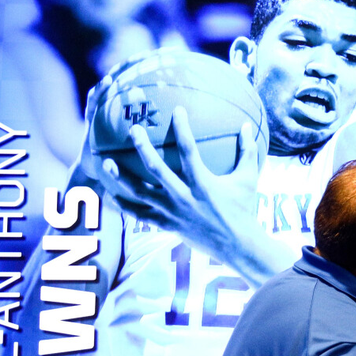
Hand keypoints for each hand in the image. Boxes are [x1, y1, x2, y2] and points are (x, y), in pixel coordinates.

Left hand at [99, 106, 261, 262]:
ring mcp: (172, 211)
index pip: (188, 149)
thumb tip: (246, 126)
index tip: (177, 110)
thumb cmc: (244, 209)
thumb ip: (247, 151)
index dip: (182, 127)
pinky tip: (111, 195)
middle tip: (133, 130)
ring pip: (139, 192)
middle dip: (142, 147)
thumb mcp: (249, 179)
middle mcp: (183, 196)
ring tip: (107, 162)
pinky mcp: (167, 224)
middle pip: (155, 168)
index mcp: (202, 182)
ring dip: (121, 177)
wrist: (238, 245)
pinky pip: (139, 214)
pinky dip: (123, 205)